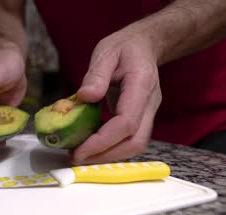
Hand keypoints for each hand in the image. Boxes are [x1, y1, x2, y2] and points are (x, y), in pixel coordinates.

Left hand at [70, 28, 161, 164]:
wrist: (145, 46)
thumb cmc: (125, 48)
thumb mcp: (106, 52)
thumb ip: (96, 75)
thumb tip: (85, 96)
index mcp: (141, 86)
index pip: (126, 123)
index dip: (103, 141)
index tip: (79, 150)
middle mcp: (149, 104)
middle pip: (134, 142)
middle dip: (105, 155)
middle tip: (76, 157)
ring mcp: (147, 113)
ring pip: (134, 145)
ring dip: (107, 156)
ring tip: (80, 154)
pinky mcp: (140, 119)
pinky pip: (128, 140)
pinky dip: (110, 148)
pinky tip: (89, 145)